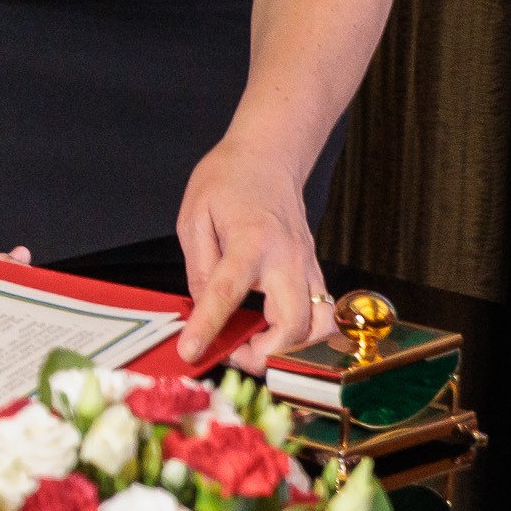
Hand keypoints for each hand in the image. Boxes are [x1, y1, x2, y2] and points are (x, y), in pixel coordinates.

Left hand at [175, 139, 328, 369]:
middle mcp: (287, 259)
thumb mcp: (194, 217)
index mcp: (250, 241)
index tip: (191, 352)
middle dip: (266, 354)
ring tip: (254, 346)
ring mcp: (308, 267)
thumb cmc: (228, 181)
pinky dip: (301, 335)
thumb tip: (202, 308)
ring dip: (290, 349)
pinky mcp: (314, 273)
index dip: (208, 327)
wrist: (269, 157)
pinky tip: (271, 332)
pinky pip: (320, 314)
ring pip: (318, 326)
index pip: (227, 293)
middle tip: (232, 353)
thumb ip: (199, 267)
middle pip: (293, 324)